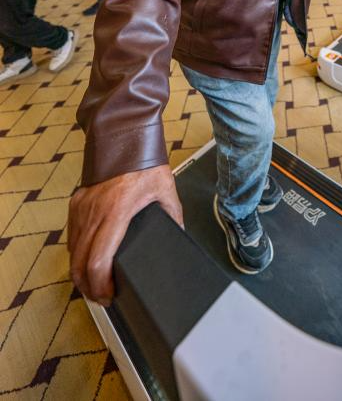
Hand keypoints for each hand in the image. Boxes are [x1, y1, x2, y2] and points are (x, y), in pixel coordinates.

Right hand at [68, 164, 182, 304]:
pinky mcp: (76, 203)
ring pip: (72, 252)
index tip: (110, 295)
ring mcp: (82, 207)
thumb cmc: (144, 160)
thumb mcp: (166, 190)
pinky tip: (88, 259)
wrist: (124, 134)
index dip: (101, 286)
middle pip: (79, 264)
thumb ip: (172, 216)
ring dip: (80, 272)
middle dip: (89, 287)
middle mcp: (94, 211)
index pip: (98, 261)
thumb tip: (178, 237)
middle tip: (103, 298)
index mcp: (116, 210)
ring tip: (96, 284)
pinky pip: (72, 236)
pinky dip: (77, 253)